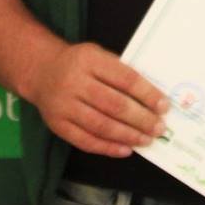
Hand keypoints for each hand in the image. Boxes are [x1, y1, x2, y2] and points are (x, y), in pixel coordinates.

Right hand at [28, 41, 167, 156]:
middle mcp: (75, 82)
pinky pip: (85, 140)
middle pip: (114, 104)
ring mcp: (64, 105)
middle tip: (159, 128)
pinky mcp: (57, 125)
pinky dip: (107, 147)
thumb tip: (152, 98)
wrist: (41, 71)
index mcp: (89, 60)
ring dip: (127, 135)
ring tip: (146, 140)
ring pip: (101, 125)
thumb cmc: (79, 63)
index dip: (147, 94)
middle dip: (141, 119)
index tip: (164, 106)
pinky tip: (125, 149)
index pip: (125, 78)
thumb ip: (120, 71)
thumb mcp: (98, 55)